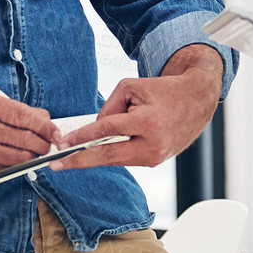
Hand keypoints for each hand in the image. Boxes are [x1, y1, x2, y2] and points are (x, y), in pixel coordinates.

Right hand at [0, 93, 59, 182]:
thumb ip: (16, 112)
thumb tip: (47, 119)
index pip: (23, 114)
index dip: (45, 125)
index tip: (55, 132)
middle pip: (25, 135)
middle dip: (43, 143)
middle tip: (49, 146)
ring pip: (20, 154)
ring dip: (35, 157)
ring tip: (37, 154)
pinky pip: (10, 167)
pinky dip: (21, 166)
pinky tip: (23, 162)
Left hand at [53, 60, 219, 170]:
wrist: (196, 101)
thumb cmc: (163, 91)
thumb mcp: (131, 88)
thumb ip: (109, 108)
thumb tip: (94, 130)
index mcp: (148, 122)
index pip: (107, 132)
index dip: (81, 138)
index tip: (62, 144)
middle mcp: (152, 144)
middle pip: (108, 157)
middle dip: (79, 160)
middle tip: (56, 164)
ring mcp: (155, 157)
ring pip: (115, 160)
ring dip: (93, 157)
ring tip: (68, 157)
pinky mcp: (155, 161)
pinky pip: (125, 158)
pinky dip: (110, 153)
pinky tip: (93, 151)